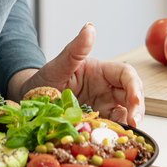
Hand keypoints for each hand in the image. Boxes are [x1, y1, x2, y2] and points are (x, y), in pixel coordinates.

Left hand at [14, 23, 144, 125]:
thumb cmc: (43, 81)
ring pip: (126, 112)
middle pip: (131, 94)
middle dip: (137, 108)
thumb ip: (75, 50)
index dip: (134, 86)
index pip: (125, 74)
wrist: (29, 104)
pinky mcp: (97, 122)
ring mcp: (102, 106)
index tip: (134, 99)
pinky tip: (111, 138)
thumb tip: (89, 28)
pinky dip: (115, 132)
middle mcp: (105, 88)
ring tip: (124, 133)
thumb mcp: (57, 66)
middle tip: (133, 123)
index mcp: (99, 71)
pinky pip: (112, 127)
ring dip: (129, 122)